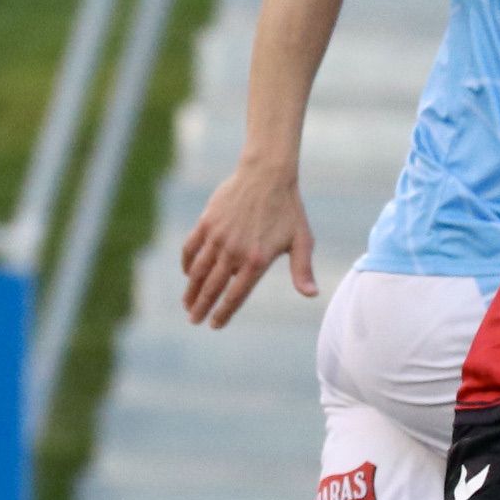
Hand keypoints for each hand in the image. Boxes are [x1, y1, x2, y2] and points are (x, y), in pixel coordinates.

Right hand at [179, 159, 317, 326]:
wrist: (267, 174)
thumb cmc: (289, 209)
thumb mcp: (301, 240)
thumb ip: (303, 270)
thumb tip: (312, 295)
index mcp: (256, 260)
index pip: (235, 295)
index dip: (223, 313)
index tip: (215, 325)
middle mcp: (233, 252)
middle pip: (212, 288)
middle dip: (201, 308)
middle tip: (194, 320)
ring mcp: (218, 237)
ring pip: (198, 271)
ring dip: (191, 290)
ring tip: (187, 304)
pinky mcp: (207, 223)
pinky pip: (191, 248)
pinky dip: (187, 264)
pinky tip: (188, 274)